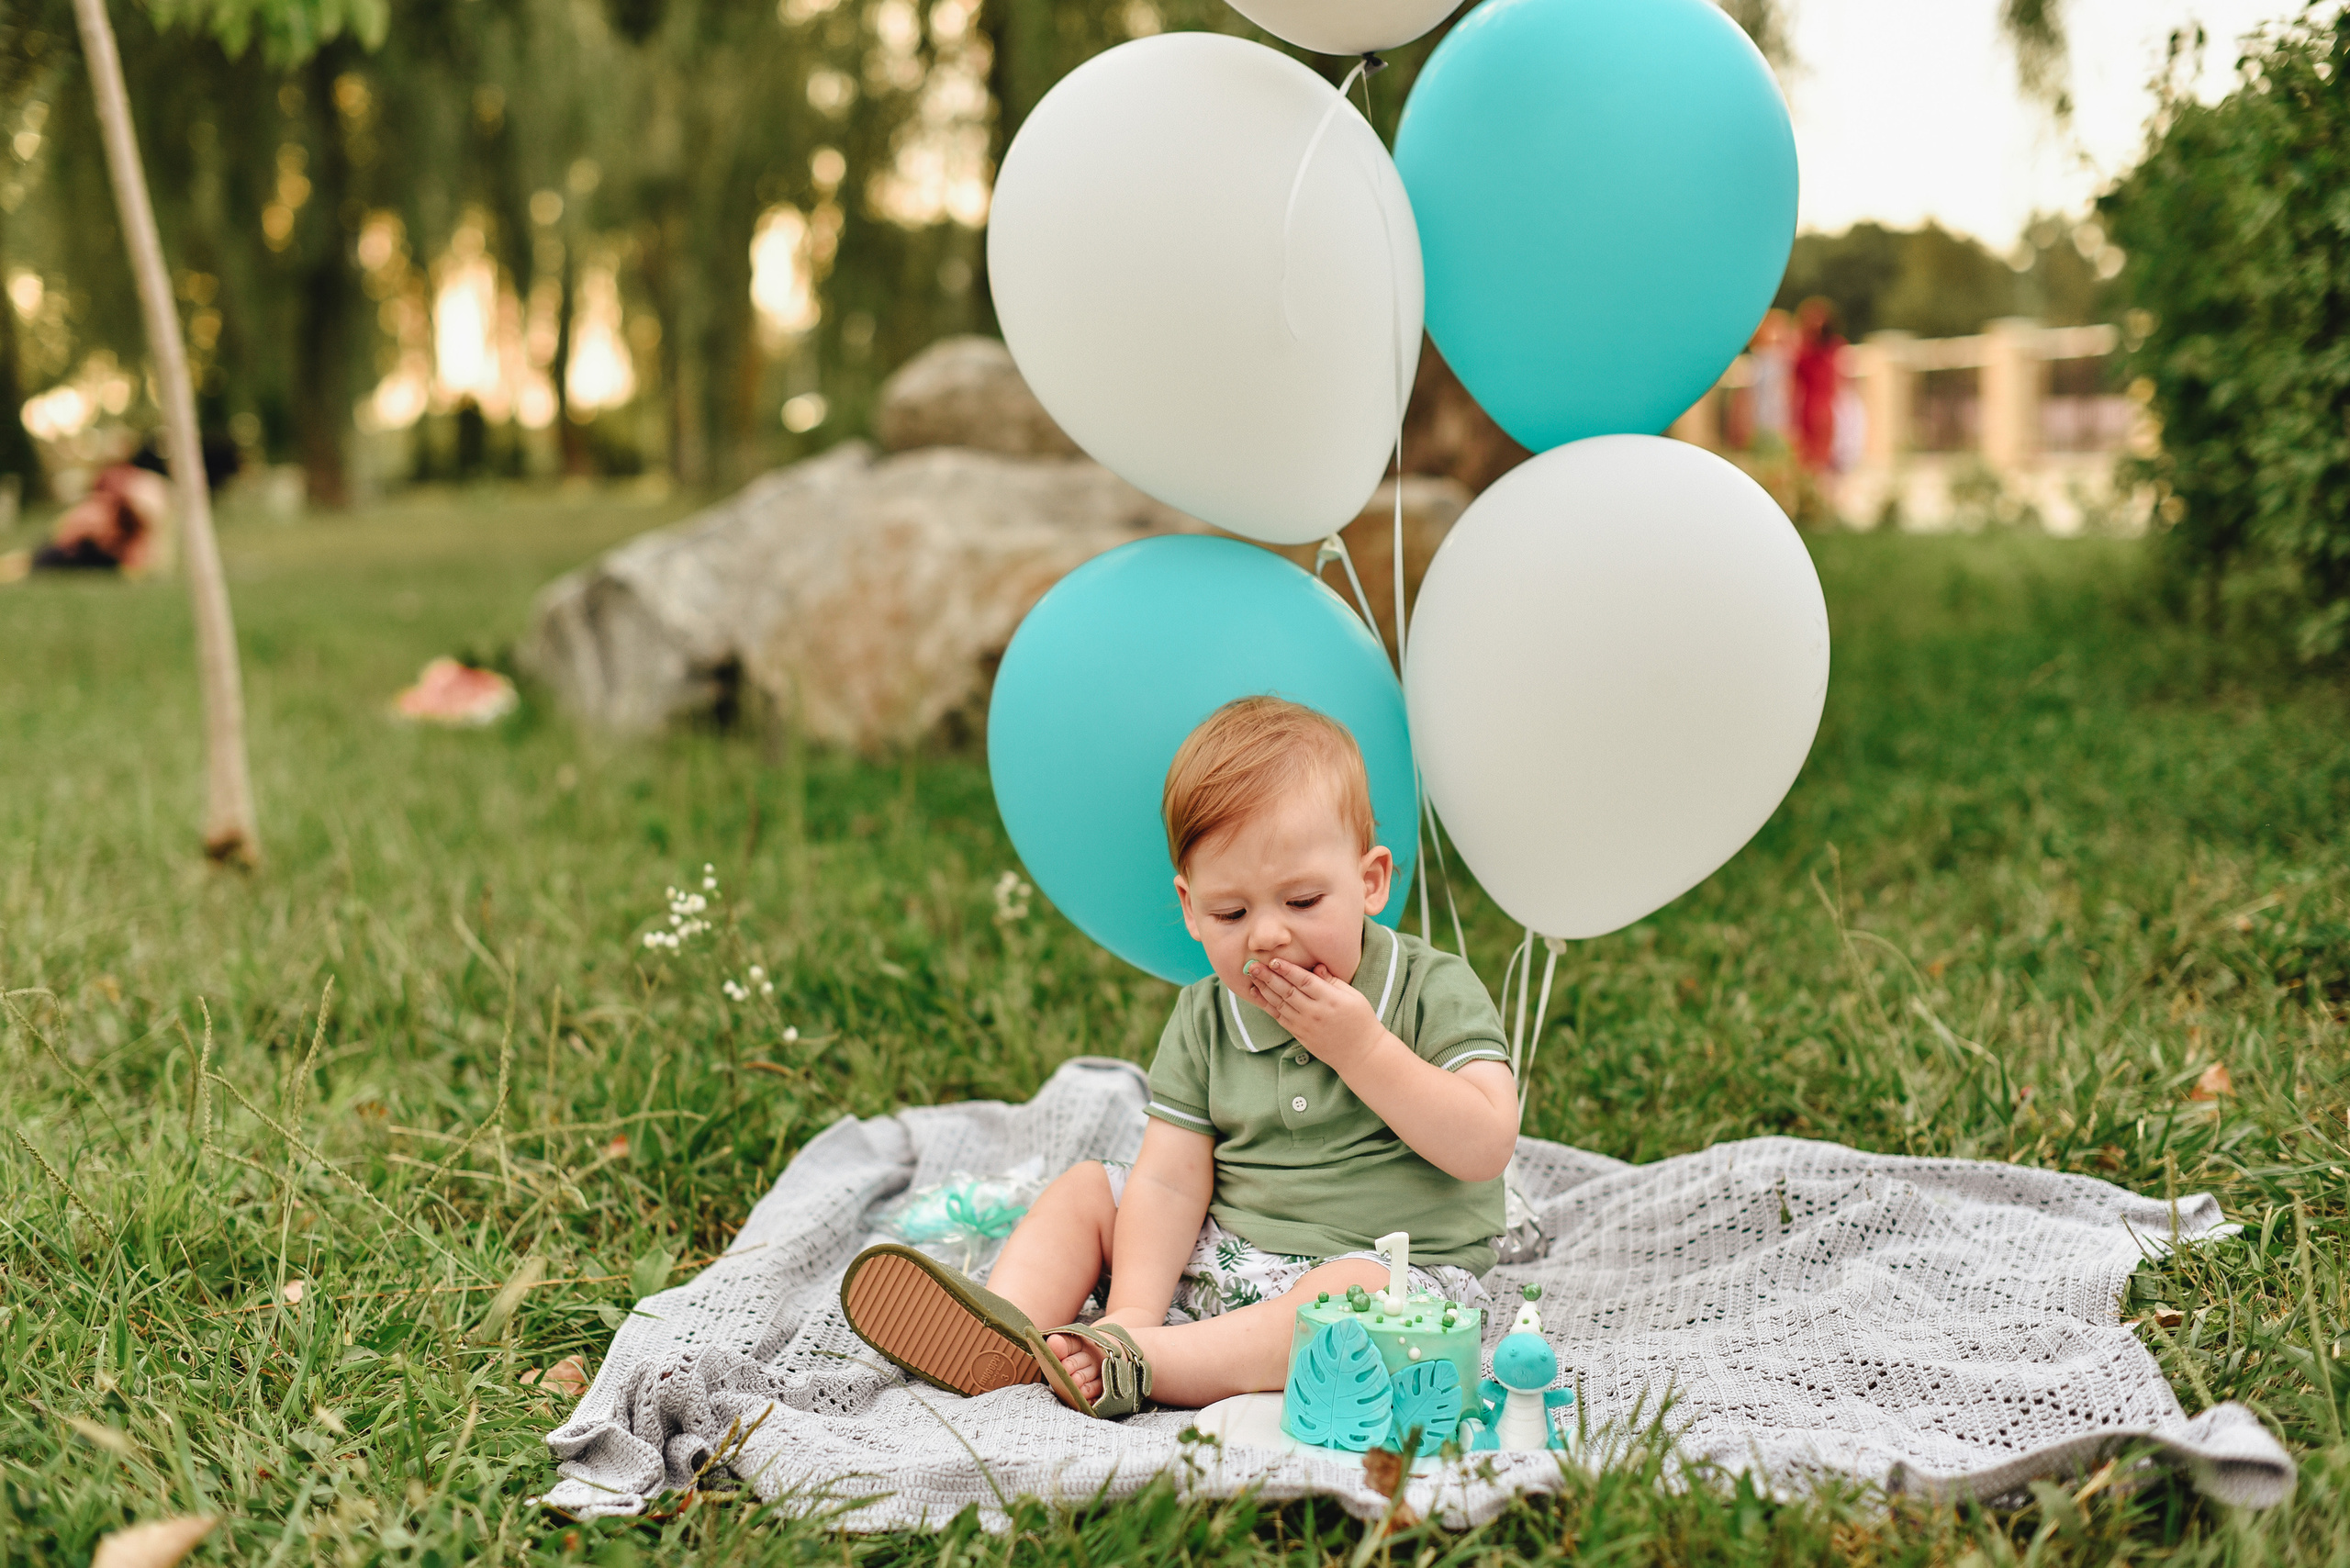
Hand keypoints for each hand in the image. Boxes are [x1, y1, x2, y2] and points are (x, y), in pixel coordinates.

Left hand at [1245, 956, 1388, 1067]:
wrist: (1360, 1053)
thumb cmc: (1360, 1020)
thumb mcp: (1354, 996)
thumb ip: (1333, 981)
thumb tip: (1316, 967)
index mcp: (1330, 999)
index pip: (1304, 980)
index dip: (1287, 969)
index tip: (1273, 960)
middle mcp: (1315, 1012)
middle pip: (1287, 990)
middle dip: (1268, 976)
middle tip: (1252, 965)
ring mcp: (1305, 1025)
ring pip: (1279, 1003)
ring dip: (1264, 989)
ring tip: (1251, 976)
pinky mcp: (1300, 1035)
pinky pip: (1279, 1017)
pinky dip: (1267, 1005)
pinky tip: (1257, 994)